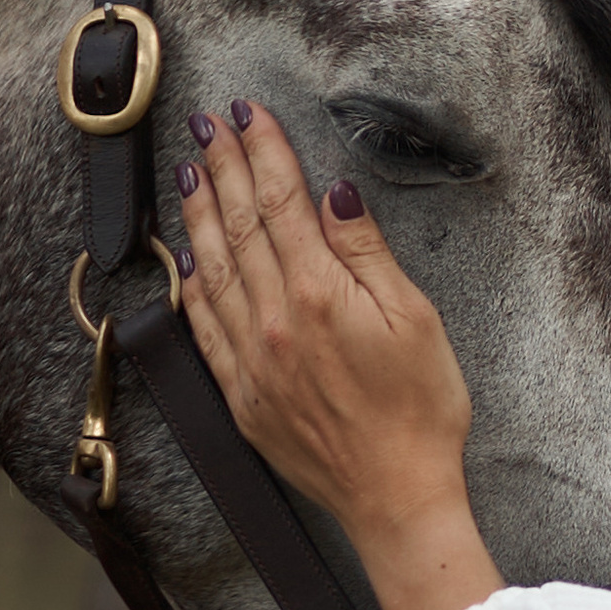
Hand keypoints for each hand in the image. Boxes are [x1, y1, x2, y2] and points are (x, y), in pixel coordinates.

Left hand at [173, 101, 502, 609]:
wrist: (395, 496)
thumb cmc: (422, 410)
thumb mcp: (415, 319)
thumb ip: (366, 253)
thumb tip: (333, 195)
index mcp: (320, 295)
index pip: (282, 204)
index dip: (264, 152)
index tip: (248, 114)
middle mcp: (274, 321)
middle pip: (241, 226)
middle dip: (223, 167)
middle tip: (207, 123)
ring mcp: (250, 359)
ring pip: (213, 267)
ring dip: (200, 212)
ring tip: (189, 168)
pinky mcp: (241, 394)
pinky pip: (204, 324)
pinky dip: (192, 281)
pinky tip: (188, 253)